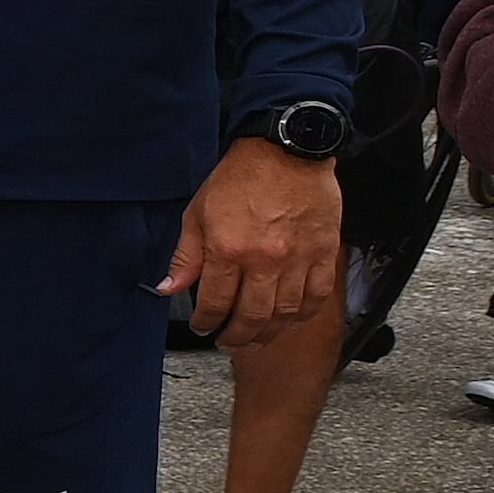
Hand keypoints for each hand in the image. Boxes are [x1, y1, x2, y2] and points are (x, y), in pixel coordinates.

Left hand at [163, 133, 341, 341]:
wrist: (288, 151)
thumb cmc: (242, 177)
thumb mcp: (198, 213)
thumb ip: (186, 256)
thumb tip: (170, 288)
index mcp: (228, 249)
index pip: (214, 303)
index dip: (205, 322)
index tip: (203, 326)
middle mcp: (265, 259)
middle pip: (252, 317)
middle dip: (236, 337)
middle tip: (228, 342)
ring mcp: (298, 259)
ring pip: (285, 313)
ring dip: (269, 333)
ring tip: (256, 337)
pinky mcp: (323, 253)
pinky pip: (318, 296)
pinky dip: (303, 315)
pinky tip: (290, 319)